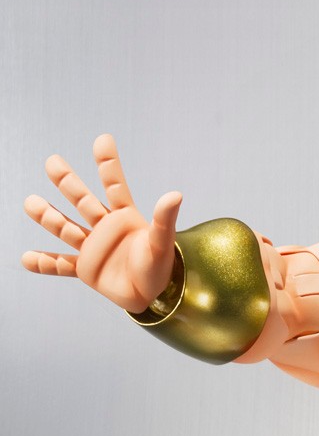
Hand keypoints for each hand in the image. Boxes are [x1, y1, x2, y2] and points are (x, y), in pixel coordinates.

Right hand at [22, 134, 181, 312]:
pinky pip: (61, 265)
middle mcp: (104, 228)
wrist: (152, 295)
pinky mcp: (85, 269)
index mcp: (124, 217)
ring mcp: (92, 247)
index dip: (109, 164)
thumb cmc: (159, 267)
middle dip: (67, 182)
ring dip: (48, 217)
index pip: (114, 186)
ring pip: (66, 228)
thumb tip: (176, 195)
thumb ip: (164, 219)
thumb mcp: (162, 243)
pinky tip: (26, 259)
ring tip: (31, 203)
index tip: (104, 139)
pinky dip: (45, 263)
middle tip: (52, 162)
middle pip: (82, 200)